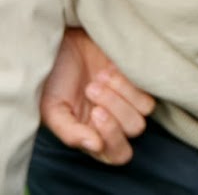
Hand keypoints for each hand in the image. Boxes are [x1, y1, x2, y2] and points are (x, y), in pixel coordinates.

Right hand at [39, 27, 155, 164]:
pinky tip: (108, 69)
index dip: (113, 137)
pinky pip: (147, 87)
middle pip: (135, 129)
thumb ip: (71, 133)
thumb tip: (96, 146)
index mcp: (94, 135)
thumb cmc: (51, 80)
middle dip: (115, 108)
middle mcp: (114, 121)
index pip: (119, 154)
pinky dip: (128, 79)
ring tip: (99, 77)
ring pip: (144, 109)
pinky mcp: (134, 78)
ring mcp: (127, 99)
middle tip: (91, 88)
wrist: (58, 43)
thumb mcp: (51, 109)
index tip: (95, 112)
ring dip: (122, 92)